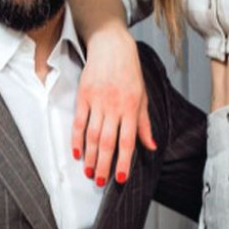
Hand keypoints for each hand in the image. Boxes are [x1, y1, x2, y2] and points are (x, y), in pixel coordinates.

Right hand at [72, 26, 156, 185]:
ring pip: (92, 135)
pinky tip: (77, 152)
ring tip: (89, 172)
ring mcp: (98, 101)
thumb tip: (151, 146)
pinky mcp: (84, 95)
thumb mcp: (142, 96)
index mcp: (132, 108)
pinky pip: (79, 122)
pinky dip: (77, 139)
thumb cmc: (129, 72)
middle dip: (104, 165)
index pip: (127, 141)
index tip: (119, 178)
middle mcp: (115, 106)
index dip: (123, 161)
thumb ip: (144, 123)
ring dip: (90, 156)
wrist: (111, 46)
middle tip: (100, 181)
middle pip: (107, 142)